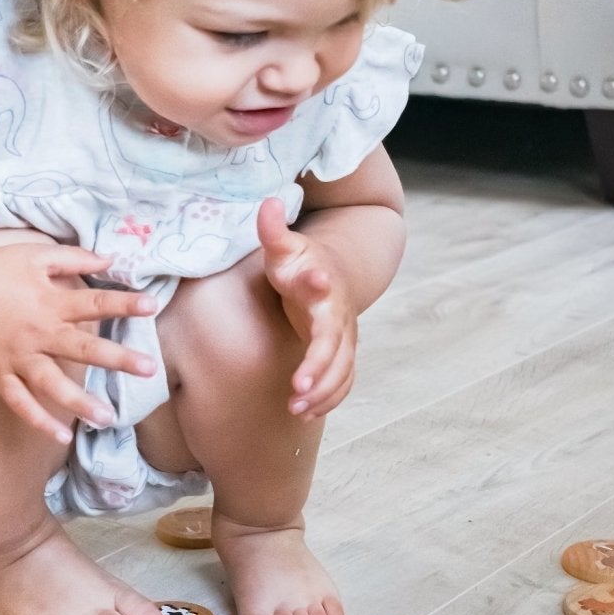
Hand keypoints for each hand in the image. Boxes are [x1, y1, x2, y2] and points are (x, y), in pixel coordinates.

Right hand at [0, 240, 159, 442]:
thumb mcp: (33, 254)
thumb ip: (73, 258)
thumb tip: (110, 259)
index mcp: (48, 301)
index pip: (94, 303)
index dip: (124, 304)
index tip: (152, 306)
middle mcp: (37, 332)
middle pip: (82, 348)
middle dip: (117, 359)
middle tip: (149, 369)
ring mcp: (16, 357)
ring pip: (52, 384)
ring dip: (80, 402)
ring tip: (107, 417)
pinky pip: (20, 402)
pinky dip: (38, 421)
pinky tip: (61, 436)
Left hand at [256, 195, 357, 418]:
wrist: (333, 275)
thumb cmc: (300, 263)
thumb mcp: (284, 246)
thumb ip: (273, 230)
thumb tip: (268, 203)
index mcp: (323, 286)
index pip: (324, 293)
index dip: (320, 292)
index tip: (316, 289)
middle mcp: (339, 316)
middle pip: (336, 345)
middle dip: (320, 367)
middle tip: (298, 387)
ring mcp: (344, 338)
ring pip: (343, 370)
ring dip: (323, 392)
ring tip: (295, 408)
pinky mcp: (343, 355)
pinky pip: (344, 382)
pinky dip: (330, 398)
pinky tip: (305, 412)